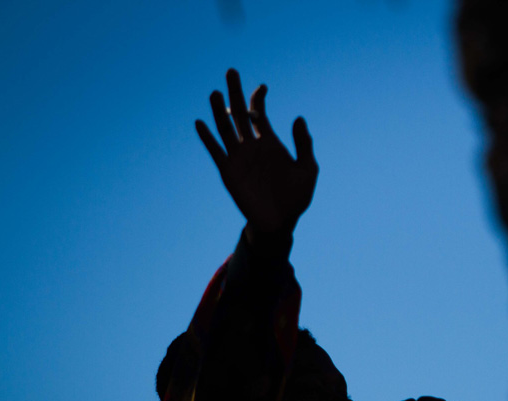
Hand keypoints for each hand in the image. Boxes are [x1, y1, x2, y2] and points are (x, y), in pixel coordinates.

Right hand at [196, 69, 318, 239]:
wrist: (280, 222)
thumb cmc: (296, 197)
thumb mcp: (307, 169)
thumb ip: (304, 144)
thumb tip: (298, 117)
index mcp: (271, 143)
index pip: (259, 114)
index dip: (259, 99)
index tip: (262, 87)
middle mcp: (252, 146)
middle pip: (240, 114)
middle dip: (235, 93)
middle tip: (231, 71)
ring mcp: (239, 158)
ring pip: (226, 128)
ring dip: (220, 111)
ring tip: (215, 92)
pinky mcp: (228, 171)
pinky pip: (216, 151)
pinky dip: (208, 138)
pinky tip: (200, 122)